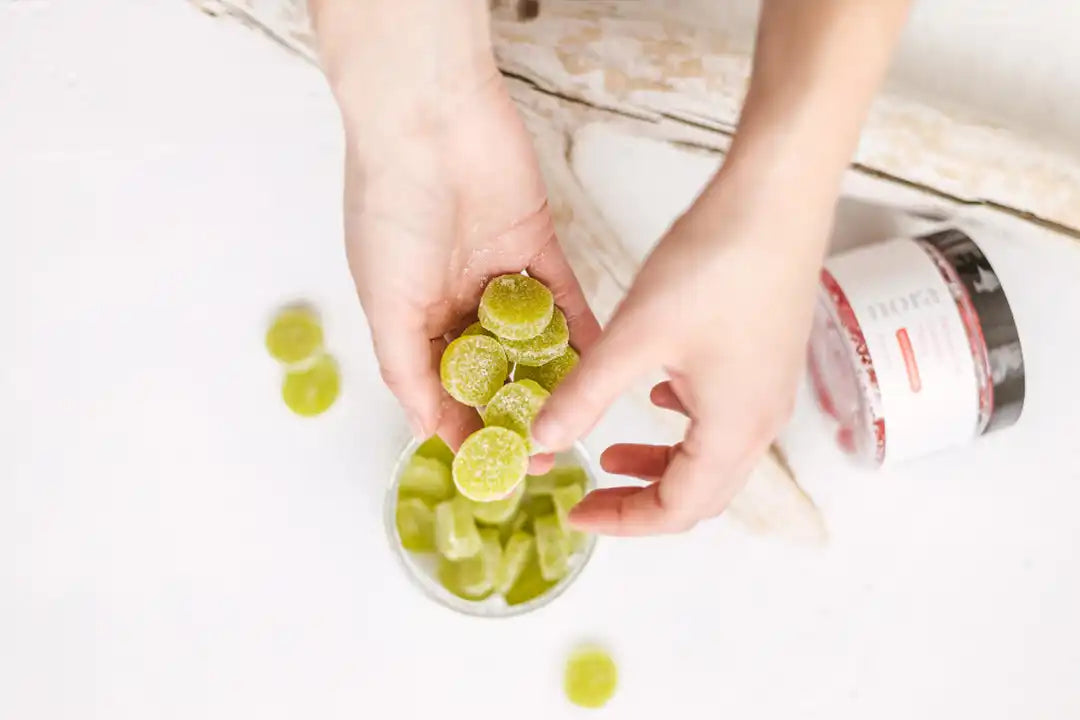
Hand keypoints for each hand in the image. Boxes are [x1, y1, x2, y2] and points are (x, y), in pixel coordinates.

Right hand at [338, 67, 599, 459]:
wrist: (429, 120)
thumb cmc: (391, 209)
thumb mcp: (386, 303)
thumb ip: (407, 370)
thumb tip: (426, 431)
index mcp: (410, 313)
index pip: (441, 384)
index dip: (465, 426)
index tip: (494, 464)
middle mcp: (454, 297)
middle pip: (492, 368)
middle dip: (515, 410)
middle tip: (545, 450)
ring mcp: (498, 271)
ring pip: (532, 339)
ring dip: (551, 377)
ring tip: (578, 419)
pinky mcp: (538, 244)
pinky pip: (566, 298)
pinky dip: (581, 331)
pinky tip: (602, 365)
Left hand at [532, 175, 831, 533]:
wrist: (778, 199)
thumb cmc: (716, 264)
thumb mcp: (635, 337)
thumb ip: (585, 394)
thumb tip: (542, 441)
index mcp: (733, 431)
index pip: (677, 511)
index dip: (622, 520)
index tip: (575, 511)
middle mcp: (762, 422)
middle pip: (701, 494)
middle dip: (642, 501)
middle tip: (591, 492)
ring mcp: (771, 391)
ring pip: (713, 457)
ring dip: (662, 464)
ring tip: (610, 452)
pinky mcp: (769, 359)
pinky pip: (725, 417)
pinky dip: (683, 426)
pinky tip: (654, 394)